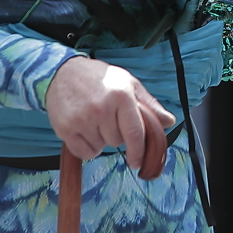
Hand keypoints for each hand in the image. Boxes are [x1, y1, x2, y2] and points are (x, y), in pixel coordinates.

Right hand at [45, 56, 175, 165]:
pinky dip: (87, 147)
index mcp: (121, 95)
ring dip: (100, 139)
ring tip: (94, 119)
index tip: (138, 160)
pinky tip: (84, 129)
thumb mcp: (127, 83)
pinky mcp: (66, 128)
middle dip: (115, 135)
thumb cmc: (99, 77)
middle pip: (117, 142)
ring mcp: (83, 118)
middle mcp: (102, 107)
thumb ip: (149, 104)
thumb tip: (169, 121)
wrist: (63, 71)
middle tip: (108, 118)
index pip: (135, 133)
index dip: (139, 151)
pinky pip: (84, 153)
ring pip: (101, 148)